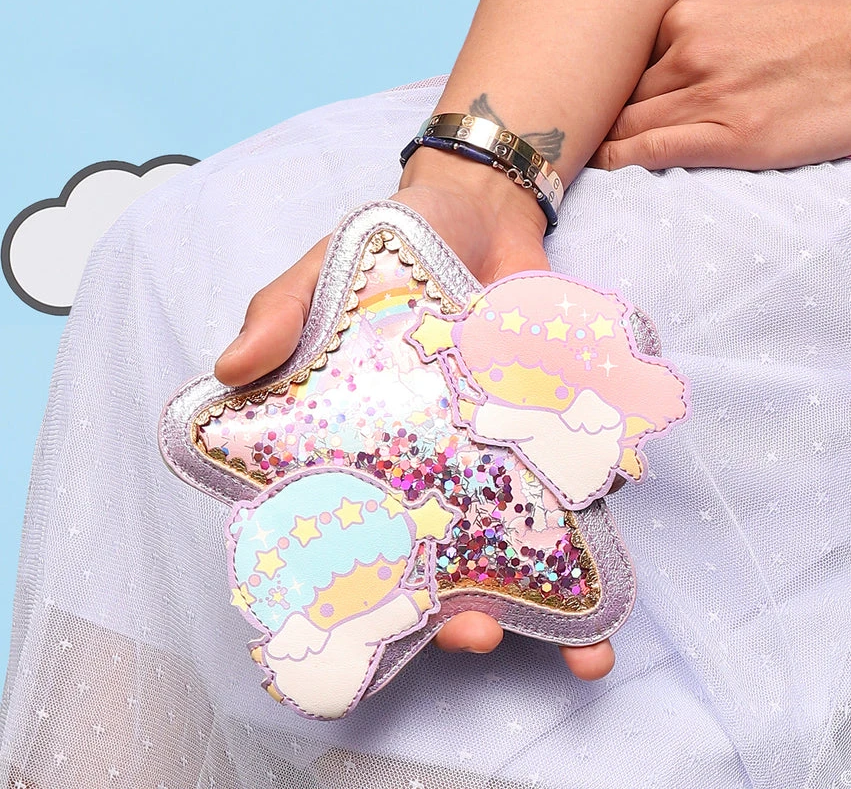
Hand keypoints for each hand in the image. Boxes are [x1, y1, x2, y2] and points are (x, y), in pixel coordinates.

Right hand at [214, 148, 615, 680]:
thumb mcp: (326, 273)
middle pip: (452, 558)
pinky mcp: (557, 414)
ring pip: (526, 536)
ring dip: (555, 593)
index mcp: (374, 448)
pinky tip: (621, 514)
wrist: (479, 206)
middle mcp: (440, 464)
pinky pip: (584, 465)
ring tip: (584, 645)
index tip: (377, 625)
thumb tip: (229, 372)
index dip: (367, 588)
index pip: (363, 534)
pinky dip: (607, 493)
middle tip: (482, 636)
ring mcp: (504, 446)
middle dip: (469, 611)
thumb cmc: (392, 247)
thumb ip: (281, 315)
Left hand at [592, 0, 850, 171]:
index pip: (617, 61)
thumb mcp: (738, 15)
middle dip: (590, 117)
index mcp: (685, 16)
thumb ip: (688, 40)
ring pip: (625, 123)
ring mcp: (708, 95)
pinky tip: (604, 169)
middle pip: (614, 94)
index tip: (577, 106)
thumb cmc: (813, 35)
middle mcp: (688, 51)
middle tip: (560, 139)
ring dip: (600, 142)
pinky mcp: (730, 137)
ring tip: (572, 161)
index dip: (595, 89)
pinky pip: (649, 151)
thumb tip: (642, 77)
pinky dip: (619, 161)